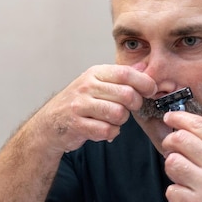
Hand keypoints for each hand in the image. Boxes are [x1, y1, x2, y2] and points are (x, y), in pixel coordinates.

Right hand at [31, 64, 156, 154]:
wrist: (50, 123)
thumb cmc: (78, 103)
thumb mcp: (97, 83)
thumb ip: (120, 77)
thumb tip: (145, 68)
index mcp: (95, 73)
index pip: (126, 73)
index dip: (144, 82)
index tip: (151, 90)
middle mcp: (87, 86)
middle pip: (126, 95)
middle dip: (134, 105)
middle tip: (128, 108)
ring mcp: (80, 105)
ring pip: (118, 114)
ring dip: (121, 121)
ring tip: (112, 120)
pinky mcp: (77, 124)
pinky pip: (107, 131)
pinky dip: (110, 133)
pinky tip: (103, 130)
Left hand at [160, 112, 201, 201]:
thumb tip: (189, 131)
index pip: (200, 125)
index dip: (180, 118)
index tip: (170, 117)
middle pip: (180, 140)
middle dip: (170, 142)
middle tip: (170, 148)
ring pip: (172, 163)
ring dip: (173, 169)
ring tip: (183, 176)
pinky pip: (171, 191)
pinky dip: (176, 194)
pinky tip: (187, 197)